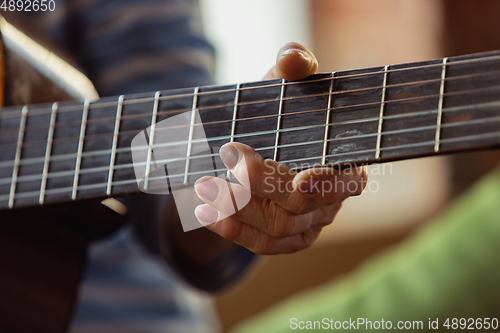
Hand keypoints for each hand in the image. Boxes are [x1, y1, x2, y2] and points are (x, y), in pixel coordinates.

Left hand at [194, 43, 366, 254]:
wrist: (258, 145)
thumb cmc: (280, 113)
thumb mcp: (284, 86)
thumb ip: (294, 66)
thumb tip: (293, 58)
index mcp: (344, 162)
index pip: (349, 181)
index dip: (328, 183)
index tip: (301, 179)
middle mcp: (331, 199)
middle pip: (302, 204)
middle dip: (261, 184)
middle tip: (227, 156)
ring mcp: (309, 223)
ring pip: (278, 228)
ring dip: (238, 208)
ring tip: (203, 186)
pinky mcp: (286, 239)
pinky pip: (262, 244)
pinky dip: (231, 229)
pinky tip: (204, 212)